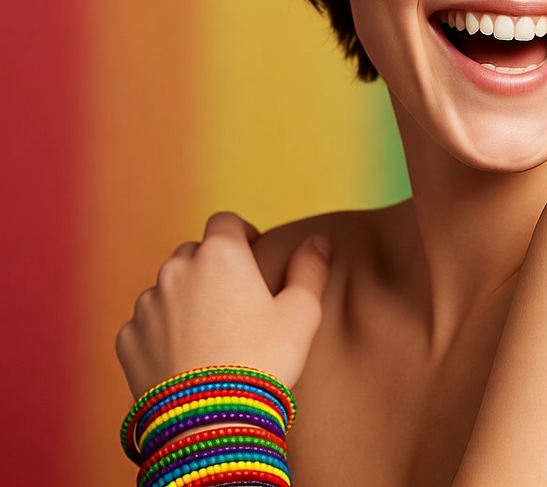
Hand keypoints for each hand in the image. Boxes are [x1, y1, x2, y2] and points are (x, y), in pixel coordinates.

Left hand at [116, 212, 330, 396]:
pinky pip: (146, 324)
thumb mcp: (302, 313)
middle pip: (194, 253)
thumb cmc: (263, 362)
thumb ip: (310, 269)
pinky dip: (161, 332)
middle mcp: (177, 270)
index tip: (253, 254)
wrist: (210, 423)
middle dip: (212, 267)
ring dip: (185, 299)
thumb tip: (318, 241)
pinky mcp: (128, 339)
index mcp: (221, 254)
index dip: (241, 234)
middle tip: (234, 301)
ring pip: (168, 288)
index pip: (226, 222)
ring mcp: (148, 304)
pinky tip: (184, 357)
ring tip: (208, 333)